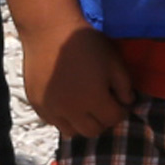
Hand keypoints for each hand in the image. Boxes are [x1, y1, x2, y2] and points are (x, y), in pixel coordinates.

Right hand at [24, 20, 136, 141]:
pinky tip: (69, 103)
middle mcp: (71, 110)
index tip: (121, 101)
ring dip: (83, 124)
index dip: (121, 111)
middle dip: (104, 121)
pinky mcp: (36, 104)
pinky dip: (64, 119)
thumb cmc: (87, 44)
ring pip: (71, 132)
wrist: (50, 32)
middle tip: (105, 106)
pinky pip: (53, 122)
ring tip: (87, 107)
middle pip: (93, 131)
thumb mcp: (114, 62)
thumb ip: (124, 86)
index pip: (113, 119)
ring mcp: (51, 109)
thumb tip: (127, 102)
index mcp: (93, 99)